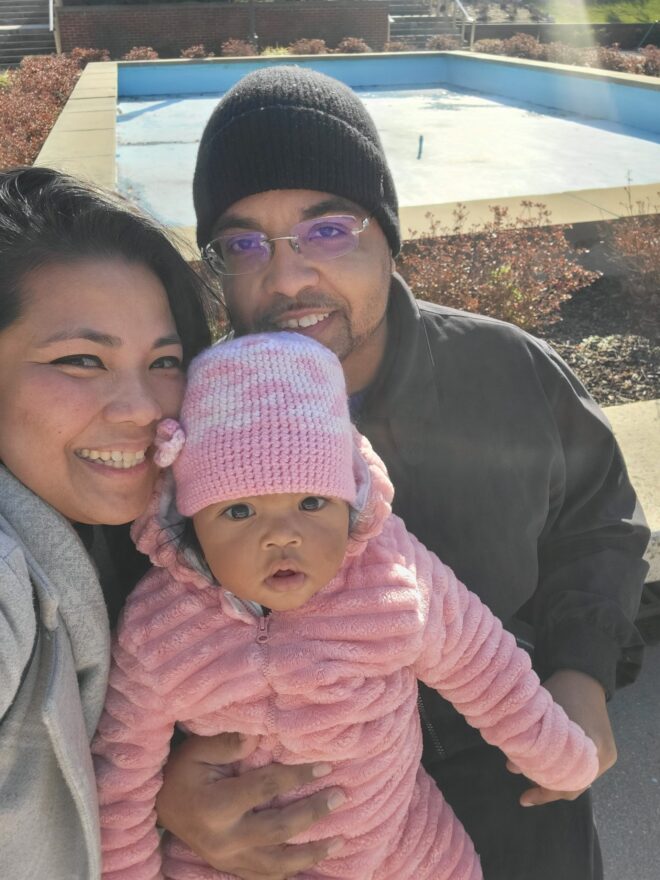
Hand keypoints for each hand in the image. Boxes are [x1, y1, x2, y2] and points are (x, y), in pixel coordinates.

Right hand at [156, 732, 345, 879]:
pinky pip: (265, 876)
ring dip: (311, 853)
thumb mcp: (198, 749)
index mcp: (216, 806)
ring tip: (340, 839)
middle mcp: (224, 839)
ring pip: (277, 864)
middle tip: (340, 796)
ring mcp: (227, 859)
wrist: (161, 805)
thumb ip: (228, 742)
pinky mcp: (230, 868)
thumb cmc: (182, 770)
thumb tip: (258, 735)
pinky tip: (312, 863)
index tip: (325, 767)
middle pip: (278, 830)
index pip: (266, 789)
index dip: (297, 777)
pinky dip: (290, 871)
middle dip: (312, 814)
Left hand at [506, 669, 616, 806]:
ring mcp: (604, 755)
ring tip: (530, 775)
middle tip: (525, 790)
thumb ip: (529, 740)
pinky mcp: (602, 750)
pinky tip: (544, 766)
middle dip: (546, 788)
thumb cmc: (561, 691)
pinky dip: (561, 770)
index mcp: (590, 748)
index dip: (544, 794)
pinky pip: (580, 769)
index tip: (524, 798)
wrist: (583, 675)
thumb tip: (511, 766)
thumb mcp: (541, 715)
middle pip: (572, 785)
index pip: (567, 784)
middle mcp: (601, 757)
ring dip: (553, 778)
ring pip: (575, 778)